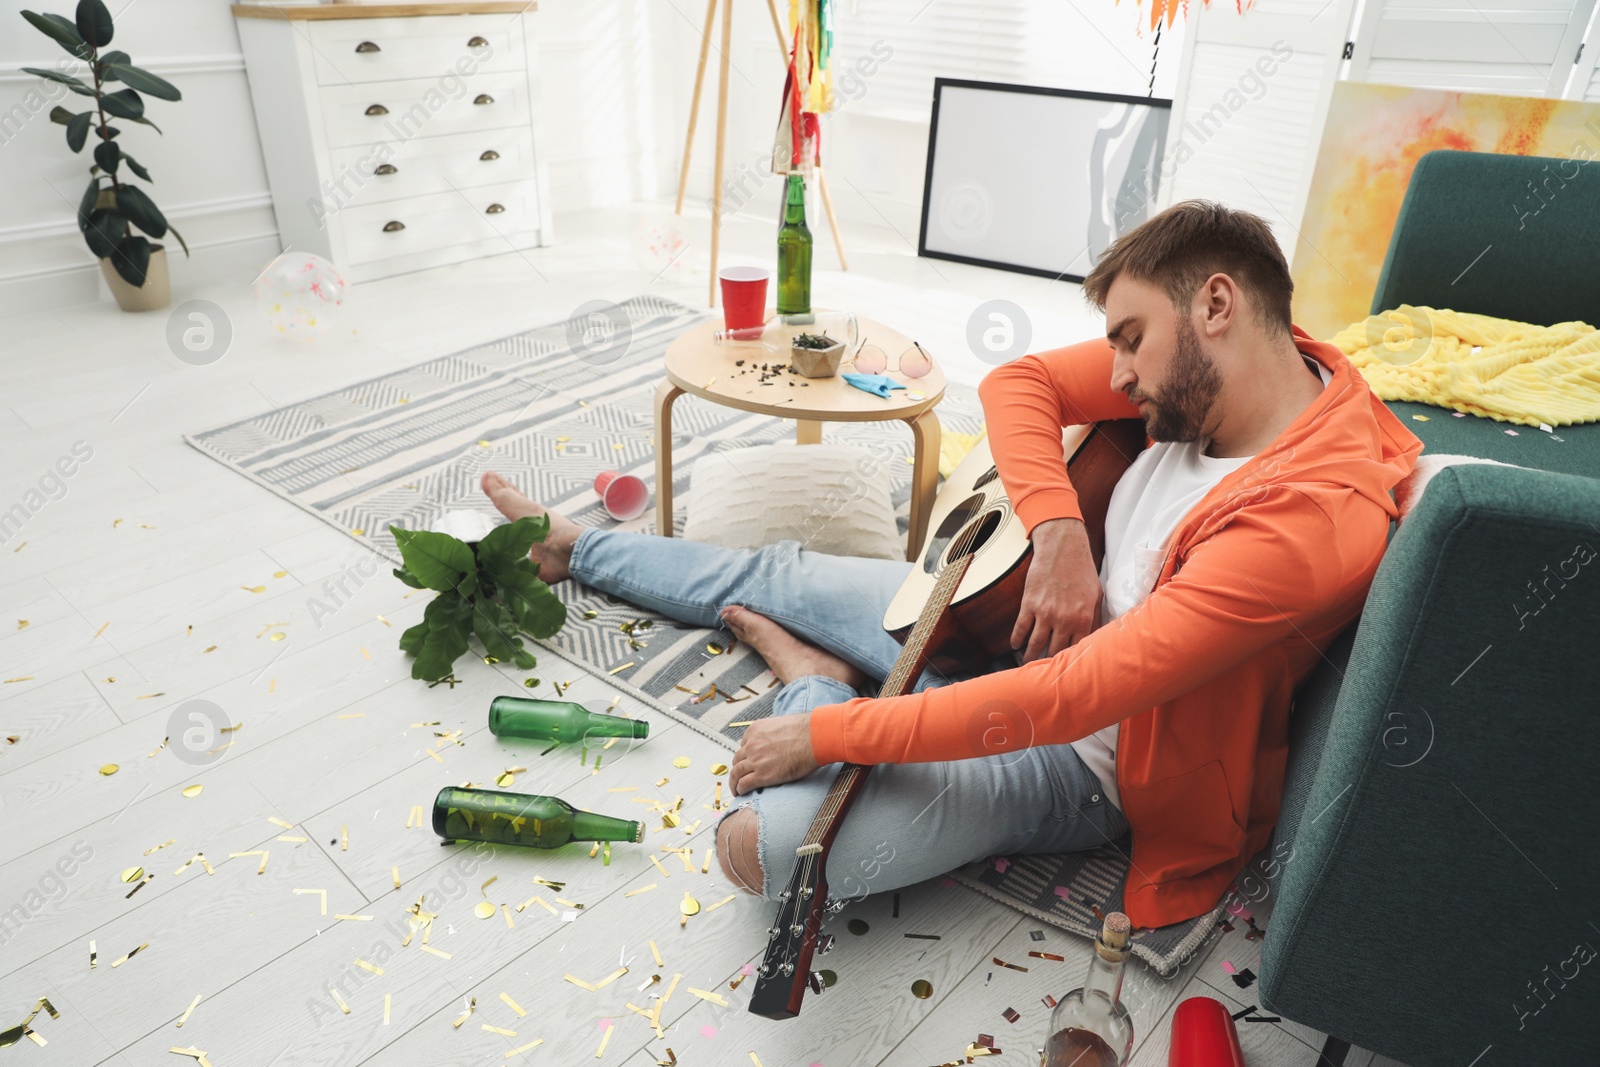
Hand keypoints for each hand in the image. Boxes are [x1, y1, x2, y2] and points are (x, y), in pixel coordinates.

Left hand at [730, 713, 819, 794]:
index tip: (748, 761)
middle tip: (739, 776)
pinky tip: (741, 792)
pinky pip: (744, 784)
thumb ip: (773, 732)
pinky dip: (740, 789)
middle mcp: (752, 744)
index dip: (746, 754)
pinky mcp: (762, 775)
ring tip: (735, 789)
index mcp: (755, 730)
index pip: (744, 744)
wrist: (814, 738)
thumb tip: (775, 739)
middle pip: (737, 759)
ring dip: (734, 782)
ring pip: (736, 773)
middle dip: (738, 768)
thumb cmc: (805, 730)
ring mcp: (755, 760)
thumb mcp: (782, 724)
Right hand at [1010, 517, 1103, 663]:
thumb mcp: (1096, 595)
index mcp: (1083, 619)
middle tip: (1045, 671)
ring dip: (1030, 656)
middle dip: (1049, 663)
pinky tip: (1015, 645)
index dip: (1070, 662)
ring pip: (1035, 644)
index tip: (1065, 670)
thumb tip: (1096, 637)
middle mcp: (1063, 620)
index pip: (1076, 650)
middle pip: (1054, 651)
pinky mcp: (1029, 604)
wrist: (1062, 548)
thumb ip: (1096, 618)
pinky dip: (1016, 639)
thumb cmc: (1082, 570)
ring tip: (1027, 663)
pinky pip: (1020, 628)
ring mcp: (1044, 613)